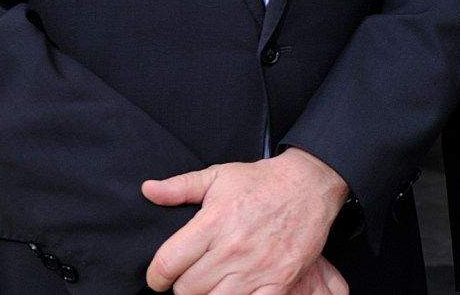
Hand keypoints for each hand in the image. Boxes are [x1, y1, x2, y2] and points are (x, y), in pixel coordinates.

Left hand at [142, 147, 349, 293]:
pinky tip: (235, 291)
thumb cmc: (262, 181)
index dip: (156, 276)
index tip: (161, 276)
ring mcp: (257, 268)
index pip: (167, 264)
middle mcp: (232, 248)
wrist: (311, 185)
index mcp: (214, 222)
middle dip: (183, 285)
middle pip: (186, 290)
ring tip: (213, 283)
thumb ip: (180, 187)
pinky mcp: (279, 282)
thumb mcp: (219, 175)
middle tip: (193, 275)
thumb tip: (148, 190)